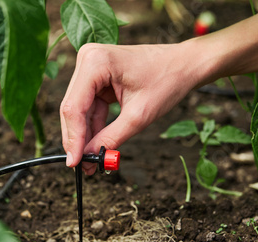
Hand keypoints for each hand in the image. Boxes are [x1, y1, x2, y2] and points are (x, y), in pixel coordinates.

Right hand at [60, 43, 196, 173]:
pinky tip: (96, 145)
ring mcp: (90, 67)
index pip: (74, 107)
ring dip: (85, 135)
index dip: (73, 138)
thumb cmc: (167, 80)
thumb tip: (91, 158)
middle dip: (77, 139)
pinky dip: (93, 126)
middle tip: (82, 166)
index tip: (75, 163)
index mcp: (95, 62)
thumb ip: (111, 138)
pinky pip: (89, 106)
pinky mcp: (96, 76)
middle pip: (72, 108)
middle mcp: (88, 59)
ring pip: (79, 110)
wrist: (184, 64)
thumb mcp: (138, 116)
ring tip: (91, 161)